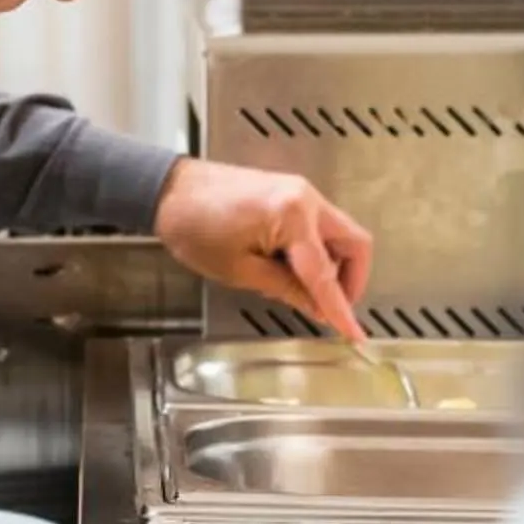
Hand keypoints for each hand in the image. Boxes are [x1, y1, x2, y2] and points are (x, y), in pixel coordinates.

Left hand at [152, 159, 374, 341]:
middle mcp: (305, 198)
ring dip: (331, 265)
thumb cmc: (194, 226)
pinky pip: (319, 226)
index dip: (340, 308)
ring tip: (296, 288)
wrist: (170, 191)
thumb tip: (317, 307)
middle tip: (331, 307)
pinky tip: (287, 268)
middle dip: (350, 279)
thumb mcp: (240, 271)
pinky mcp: (290, 192)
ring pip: (339, 234)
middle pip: (353, 243)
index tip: (354, 332)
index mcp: (292, 217)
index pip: (325, 274)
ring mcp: (299, 191)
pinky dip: (316, 250)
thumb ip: (286, 289)